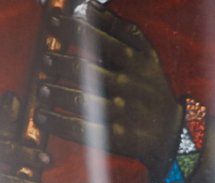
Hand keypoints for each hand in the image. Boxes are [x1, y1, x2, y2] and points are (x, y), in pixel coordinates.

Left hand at [37, 2, 183, 173]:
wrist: (172, 134)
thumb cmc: (152, 89)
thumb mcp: (146, 56)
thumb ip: (120, 30)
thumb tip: (90, 5)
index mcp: (134, 62)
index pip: (100, 39)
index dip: (73, 28)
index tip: (53, 21)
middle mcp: (128, 86)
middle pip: (86, 70)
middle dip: (60, 62)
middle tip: (45, 59)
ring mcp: (122, 113)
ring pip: (81, 100)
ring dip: (55, 93)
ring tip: (41, 88)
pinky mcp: (116, 137)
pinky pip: (81, 129)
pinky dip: (58, 123)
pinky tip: (42, 116)